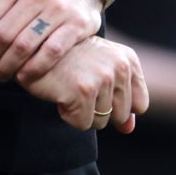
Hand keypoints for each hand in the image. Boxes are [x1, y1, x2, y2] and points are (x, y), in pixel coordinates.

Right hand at [21, 35, 147, 132]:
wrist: (35, 45)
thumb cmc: (69, 60)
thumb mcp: (100, 72)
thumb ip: (120, 100)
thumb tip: (129, 129)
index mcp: (128, 59)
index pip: (139, 105)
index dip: (118, 106)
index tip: (99, 91)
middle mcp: (120, 66)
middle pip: (120, 116)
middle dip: (98, 110)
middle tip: (80, 86)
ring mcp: (103, 77)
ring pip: (100, 122)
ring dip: (81, 111)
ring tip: (69, 86)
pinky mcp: (84, 90)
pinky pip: (82, 124)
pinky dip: (68, 115)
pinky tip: (60, 92)